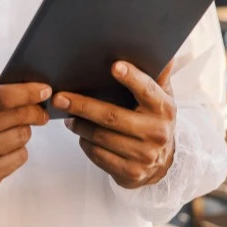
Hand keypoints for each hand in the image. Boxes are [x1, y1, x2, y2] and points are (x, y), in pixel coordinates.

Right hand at [0, 65, 49, 189]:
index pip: (3, 97)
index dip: (29, 92)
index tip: (44, 90)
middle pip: (18, 116)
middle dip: (34, 110)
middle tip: (38, 109)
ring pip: (22, 135)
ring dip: (23, 129)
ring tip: (11, 127)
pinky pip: (21, 156)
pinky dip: (18, 149)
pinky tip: (4, 145)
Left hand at [53, 61, 175, 189]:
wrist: (163, 164)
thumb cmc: (155, 121)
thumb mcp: (162, 98)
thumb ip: (158, 77)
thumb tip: (166, 54)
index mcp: (164, 108)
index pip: (147, 90)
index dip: (131, 78)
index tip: (114, 66)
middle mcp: (156, 132)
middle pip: (112, 116)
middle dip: (83, 106)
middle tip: (60, 98)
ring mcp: (145, 155)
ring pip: (101, 137)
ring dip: (80, 126)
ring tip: (68, 117)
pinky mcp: (132, 172)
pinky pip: (99, 156)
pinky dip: (86, 144)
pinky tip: (82, 136)